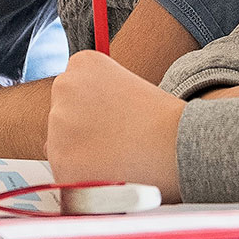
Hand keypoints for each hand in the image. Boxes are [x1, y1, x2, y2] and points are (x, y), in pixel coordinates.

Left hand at [46, 52, 184, 202]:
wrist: (179, 146)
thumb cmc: (163, 120)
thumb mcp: (128, 86)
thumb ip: (96, 96)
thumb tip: (73, 123)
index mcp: (83, 63)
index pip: (72, 87)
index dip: (93, 108)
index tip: (115, 117)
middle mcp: (64, 85)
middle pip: (62, 113)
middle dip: (81, 128)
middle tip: (115, 142)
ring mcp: (58, 122)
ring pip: (59, 142)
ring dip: (79, 152)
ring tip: (114, 158)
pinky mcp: (59, 158)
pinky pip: (63, 169)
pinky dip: (80, 175)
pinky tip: (106, 173)